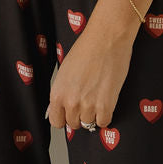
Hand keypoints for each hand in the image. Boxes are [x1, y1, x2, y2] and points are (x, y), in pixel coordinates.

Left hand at [46, 0, 139, 129]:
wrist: (105, 40)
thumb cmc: (85, 50)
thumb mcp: (64, 72)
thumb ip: (62, 91)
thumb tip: (60, 107)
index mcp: (57, 93)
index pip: (56, 121)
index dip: (64, 118)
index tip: (69, 115)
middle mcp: (70, 102)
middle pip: (74, 124)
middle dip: (79, 116)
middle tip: (86, 102)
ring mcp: (88, 105)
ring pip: (89, 124)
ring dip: (93, 115)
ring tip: (97, 98)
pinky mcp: (106, 105)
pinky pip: (104, 122)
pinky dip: (106, 115)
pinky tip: (106, 102)